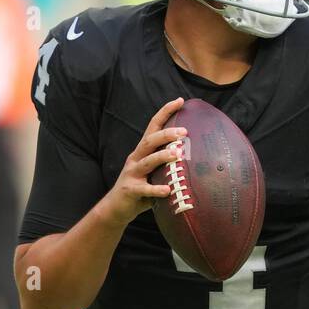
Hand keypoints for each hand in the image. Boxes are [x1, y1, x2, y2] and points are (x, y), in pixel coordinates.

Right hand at [104, 98, 188, 226]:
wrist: (115, 208)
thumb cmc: (140, 190)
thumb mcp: (153, 174)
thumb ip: (167, 165)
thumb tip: (193, 159)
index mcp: (142, 151)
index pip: (153, 126)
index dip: (165, 112)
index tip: (180, 101)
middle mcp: (136, 158)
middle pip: (150, 141)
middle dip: (166, 134)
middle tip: (184, 131)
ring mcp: (132, 173)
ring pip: (147, 161)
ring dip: (163, 156)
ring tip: (178, 154)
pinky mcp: (130, 190)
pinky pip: (144, 189)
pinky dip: (156, 189)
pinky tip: (167, 190)